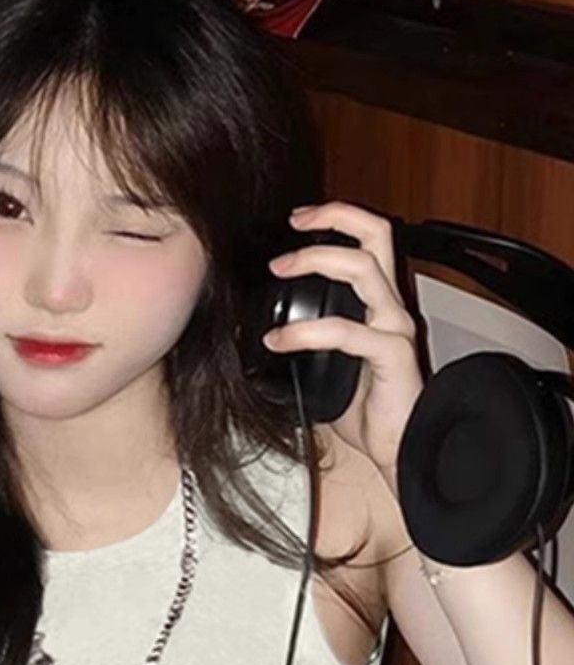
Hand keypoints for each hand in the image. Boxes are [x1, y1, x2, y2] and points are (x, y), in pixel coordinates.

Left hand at [262, 200, 424, 476]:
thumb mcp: (329, 367)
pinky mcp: (391, 353)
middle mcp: (392, 306)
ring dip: (315, 260)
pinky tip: (277, 341)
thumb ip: (308, 345)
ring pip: (363, 268)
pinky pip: (346, 331)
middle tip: (293, 225)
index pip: (369, 241)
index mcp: (379, 304)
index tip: (298, 220)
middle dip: (334, 217)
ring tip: (279, 270)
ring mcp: (394, 327)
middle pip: (376, 235)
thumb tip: (260, 340)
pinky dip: (304, 331)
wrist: (404, 447)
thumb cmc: (372, 411)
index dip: (337, 218)